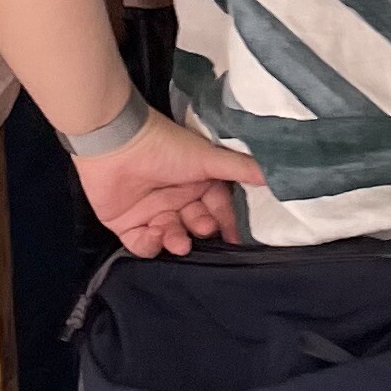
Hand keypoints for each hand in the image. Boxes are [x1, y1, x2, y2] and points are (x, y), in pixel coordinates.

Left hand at [79, 113, 264, 257]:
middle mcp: (176, 198)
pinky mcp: (127, 224)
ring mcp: (152, 212)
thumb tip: (276, 175)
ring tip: (177, 240)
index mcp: (196, 182)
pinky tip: (153, 235)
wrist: (115, 145)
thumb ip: (240, 169)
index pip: (218, 208)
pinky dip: (150, 246)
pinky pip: (143, 245)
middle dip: (201, 231)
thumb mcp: (207, 158)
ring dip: (177, 241)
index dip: (227, 223)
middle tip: (201, 229)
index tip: (236, 240)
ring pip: (172, 237)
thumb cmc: (164, 147)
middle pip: (196, 226)